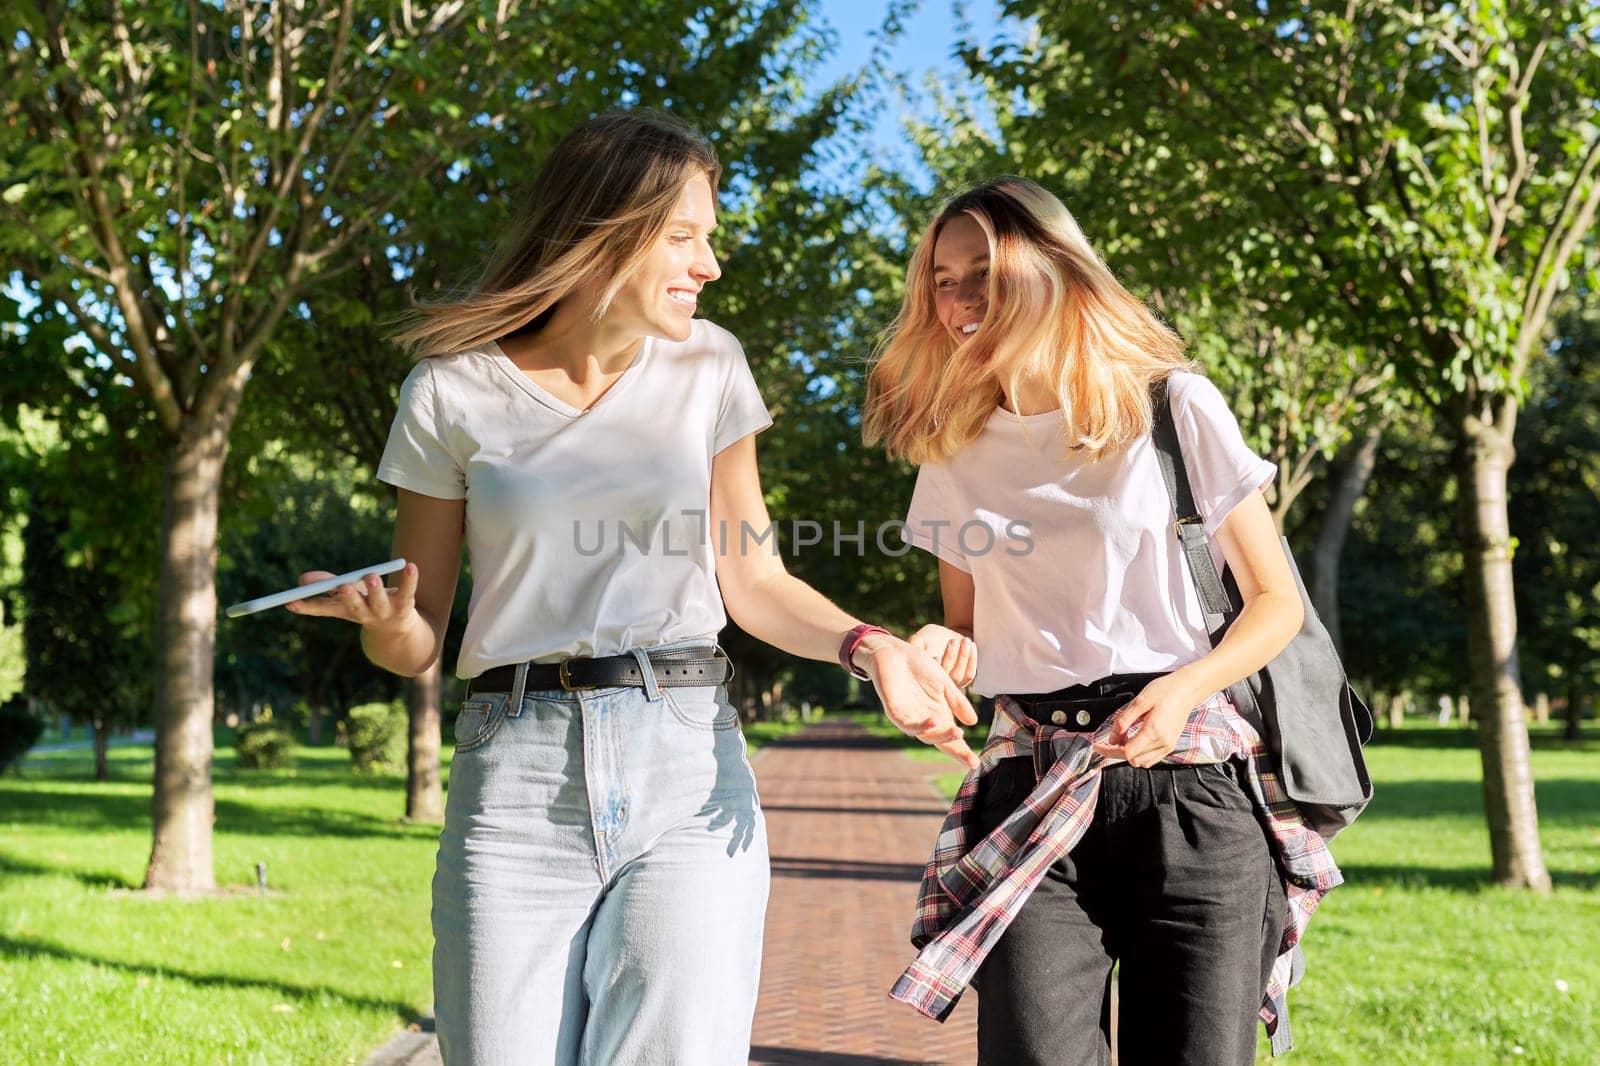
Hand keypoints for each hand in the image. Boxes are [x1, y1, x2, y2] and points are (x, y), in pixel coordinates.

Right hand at [284, 562, 418, 632]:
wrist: (397, 628)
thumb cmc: (365, 605)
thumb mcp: (345, 595)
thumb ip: (325, 585)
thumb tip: (303, 579)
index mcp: (345, 610)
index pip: (323, 609)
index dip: (307, 606)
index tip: (290, 602)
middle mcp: (364, 612)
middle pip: (354, 605)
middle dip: (347, 596)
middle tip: (341, 586)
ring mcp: (384, 610)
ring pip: (379, 599)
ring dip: (375, 588)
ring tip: (370, 576)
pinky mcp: (405, 604)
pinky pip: (408, 591)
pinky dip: (409, 579)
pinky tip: (409, 566)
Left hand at [854, 632, 980, 768]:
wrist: (895, 651)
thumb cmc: (919, 666)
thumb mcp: (945, 683)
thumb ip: (957, 702)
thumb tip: (973, 722)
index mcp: (937, 714)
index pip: (950, 737)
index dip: (962, 750)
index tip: (976, 762)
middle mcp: (923, 720)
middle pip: (939, 741)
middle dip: (955, 749)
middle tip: (970, 757)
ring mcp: (908, 717)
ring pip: (924, 735)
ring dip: (941, 735)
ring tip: (958, 733)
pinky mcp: (894, 710)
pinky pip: (907, 724)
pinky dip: (920, 725)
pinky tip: (933, 721)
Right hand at [908, 623, 976, 687]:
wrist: (949, 637)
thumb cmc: (932, 637)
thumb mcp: (921, 637)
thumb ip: (915, 642)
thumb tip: (911, 648)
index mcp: (925, 676)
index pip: (929, 677)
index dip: (934, 667)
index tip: (936, 656)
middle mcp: (938, 684)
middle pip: (946, 676)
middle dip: (950, 657)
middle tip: (953, 641)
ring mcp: (952, 682)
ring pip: (958, 675)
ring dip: (963, 657)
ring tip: (965, 640)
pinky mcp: (964, 679)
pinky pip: (969, 674)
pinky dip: (972, 659)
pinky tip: (972, 646)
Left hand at [1091, 672, 1208, 767]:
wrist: (1186, 690)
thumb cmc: (1166, 691)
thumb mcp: (1140, 701)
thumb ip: (1123, 720)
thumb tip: (1112, 737)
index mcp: (1153, 731)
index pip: (1126, 752)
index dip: (1108, 751)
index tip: (1098, 746)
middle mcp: (1162, 743)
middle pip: (1132, 760)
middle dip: (1117, 752)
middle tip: (1110, 738)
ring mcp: (1167, 746)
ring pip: (1141, 762)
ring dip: (1128, 754)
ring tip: (1123, 737)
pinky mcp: (1170, 745)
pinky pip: (1150, 758)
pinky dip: (1139, 753)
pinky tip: (1134, 740)